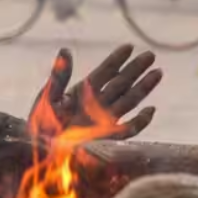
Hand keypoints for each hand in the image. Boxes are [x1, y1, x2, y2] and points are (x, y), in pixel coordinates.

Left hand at [29, 44, 162, 140]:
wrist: (39, 150)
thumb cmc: (41, 124)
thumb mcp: (48, 97)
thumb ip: (59, 76)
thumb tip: (65, 50)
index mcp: (83, 91)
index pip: (105, 71)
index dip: (117, 59)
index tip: (129, 46)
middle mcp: (96, 103)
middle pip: (121, 83)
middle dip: (135, 69)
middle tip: (150, 54)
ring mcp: (103, 119)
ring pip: (128, 100)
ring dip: (143, 87)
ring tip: (157, 72)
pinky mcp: (106, 137)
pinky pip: (128, 130)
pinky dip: (141, 122)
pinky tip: (150, 110)